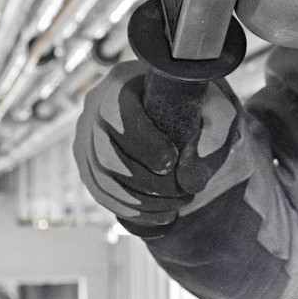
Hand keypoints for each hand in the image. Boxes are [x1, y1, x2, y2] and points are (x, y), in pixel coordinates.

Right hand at [73, 61, 240, 231]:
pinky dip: (133, 210)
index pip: (117, 112)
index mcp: (121, 83)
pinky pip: (102, 194)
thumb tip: (190, 181)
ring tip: (178, 204)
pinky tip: (163, 215)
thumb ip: (209, 137)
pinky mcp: (88, 166)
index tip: (172, 161)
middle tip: (184, 193)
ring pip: (103, 179)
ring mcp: (85, 139)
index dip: (144, 143)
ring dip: (143, 201)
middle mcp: (94, 109)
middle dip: (148, 182)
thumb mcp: (211, 108)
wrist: (178, 111)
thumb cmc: (196, 106)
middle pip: (106, 154)